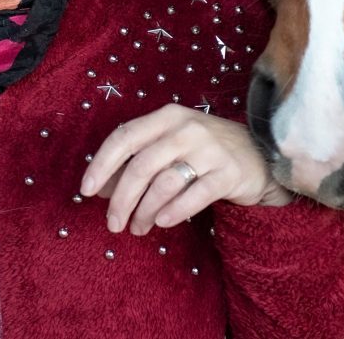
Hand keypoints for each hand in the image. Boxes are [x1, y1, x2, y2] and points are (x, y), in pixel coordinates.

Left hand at [79, 104, 291, 235]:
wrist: (257, 155)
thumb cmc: (203, 151)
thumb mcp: (169, 145)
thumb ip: (137, 160)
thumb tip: (100, 188)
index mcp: (167, 116)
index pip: (124, 137)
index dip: (101, 164)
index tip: (86, 190)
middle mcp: (187, 127)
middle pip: (141, 165)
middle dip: (122, 198)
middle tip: (113, 223)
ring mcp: (210, 149)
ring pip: (164, 183)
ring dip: (144, 211)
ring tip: (137, 228)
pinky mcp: (228, 172)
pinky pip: (193, 196)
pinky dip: (173, 212)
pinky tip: (161, 222)